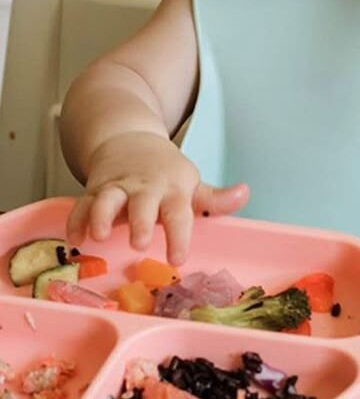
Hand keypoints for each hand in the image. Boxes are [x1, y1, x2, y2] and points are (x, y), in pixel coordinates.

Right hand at [65, 132, 248, 265]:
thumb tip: (244, 193)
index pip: (180, 212)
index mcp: (173, 189)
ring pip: (108, 199)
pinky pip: (82, 205)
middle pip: (143, 203)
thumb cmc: (165, 173)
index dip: (179, 235)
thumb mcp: (191, 183)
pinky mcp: (94, 190)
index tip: (178, 259)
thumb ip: (215, 199)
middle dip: (140, 221)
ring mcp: (118, 187)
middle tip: (139, 243)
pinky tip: (76, 237)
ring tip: (100, 235)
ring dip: (103, 216)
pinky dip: (76, 219)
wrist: (130, 140)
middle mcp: (145, 188)